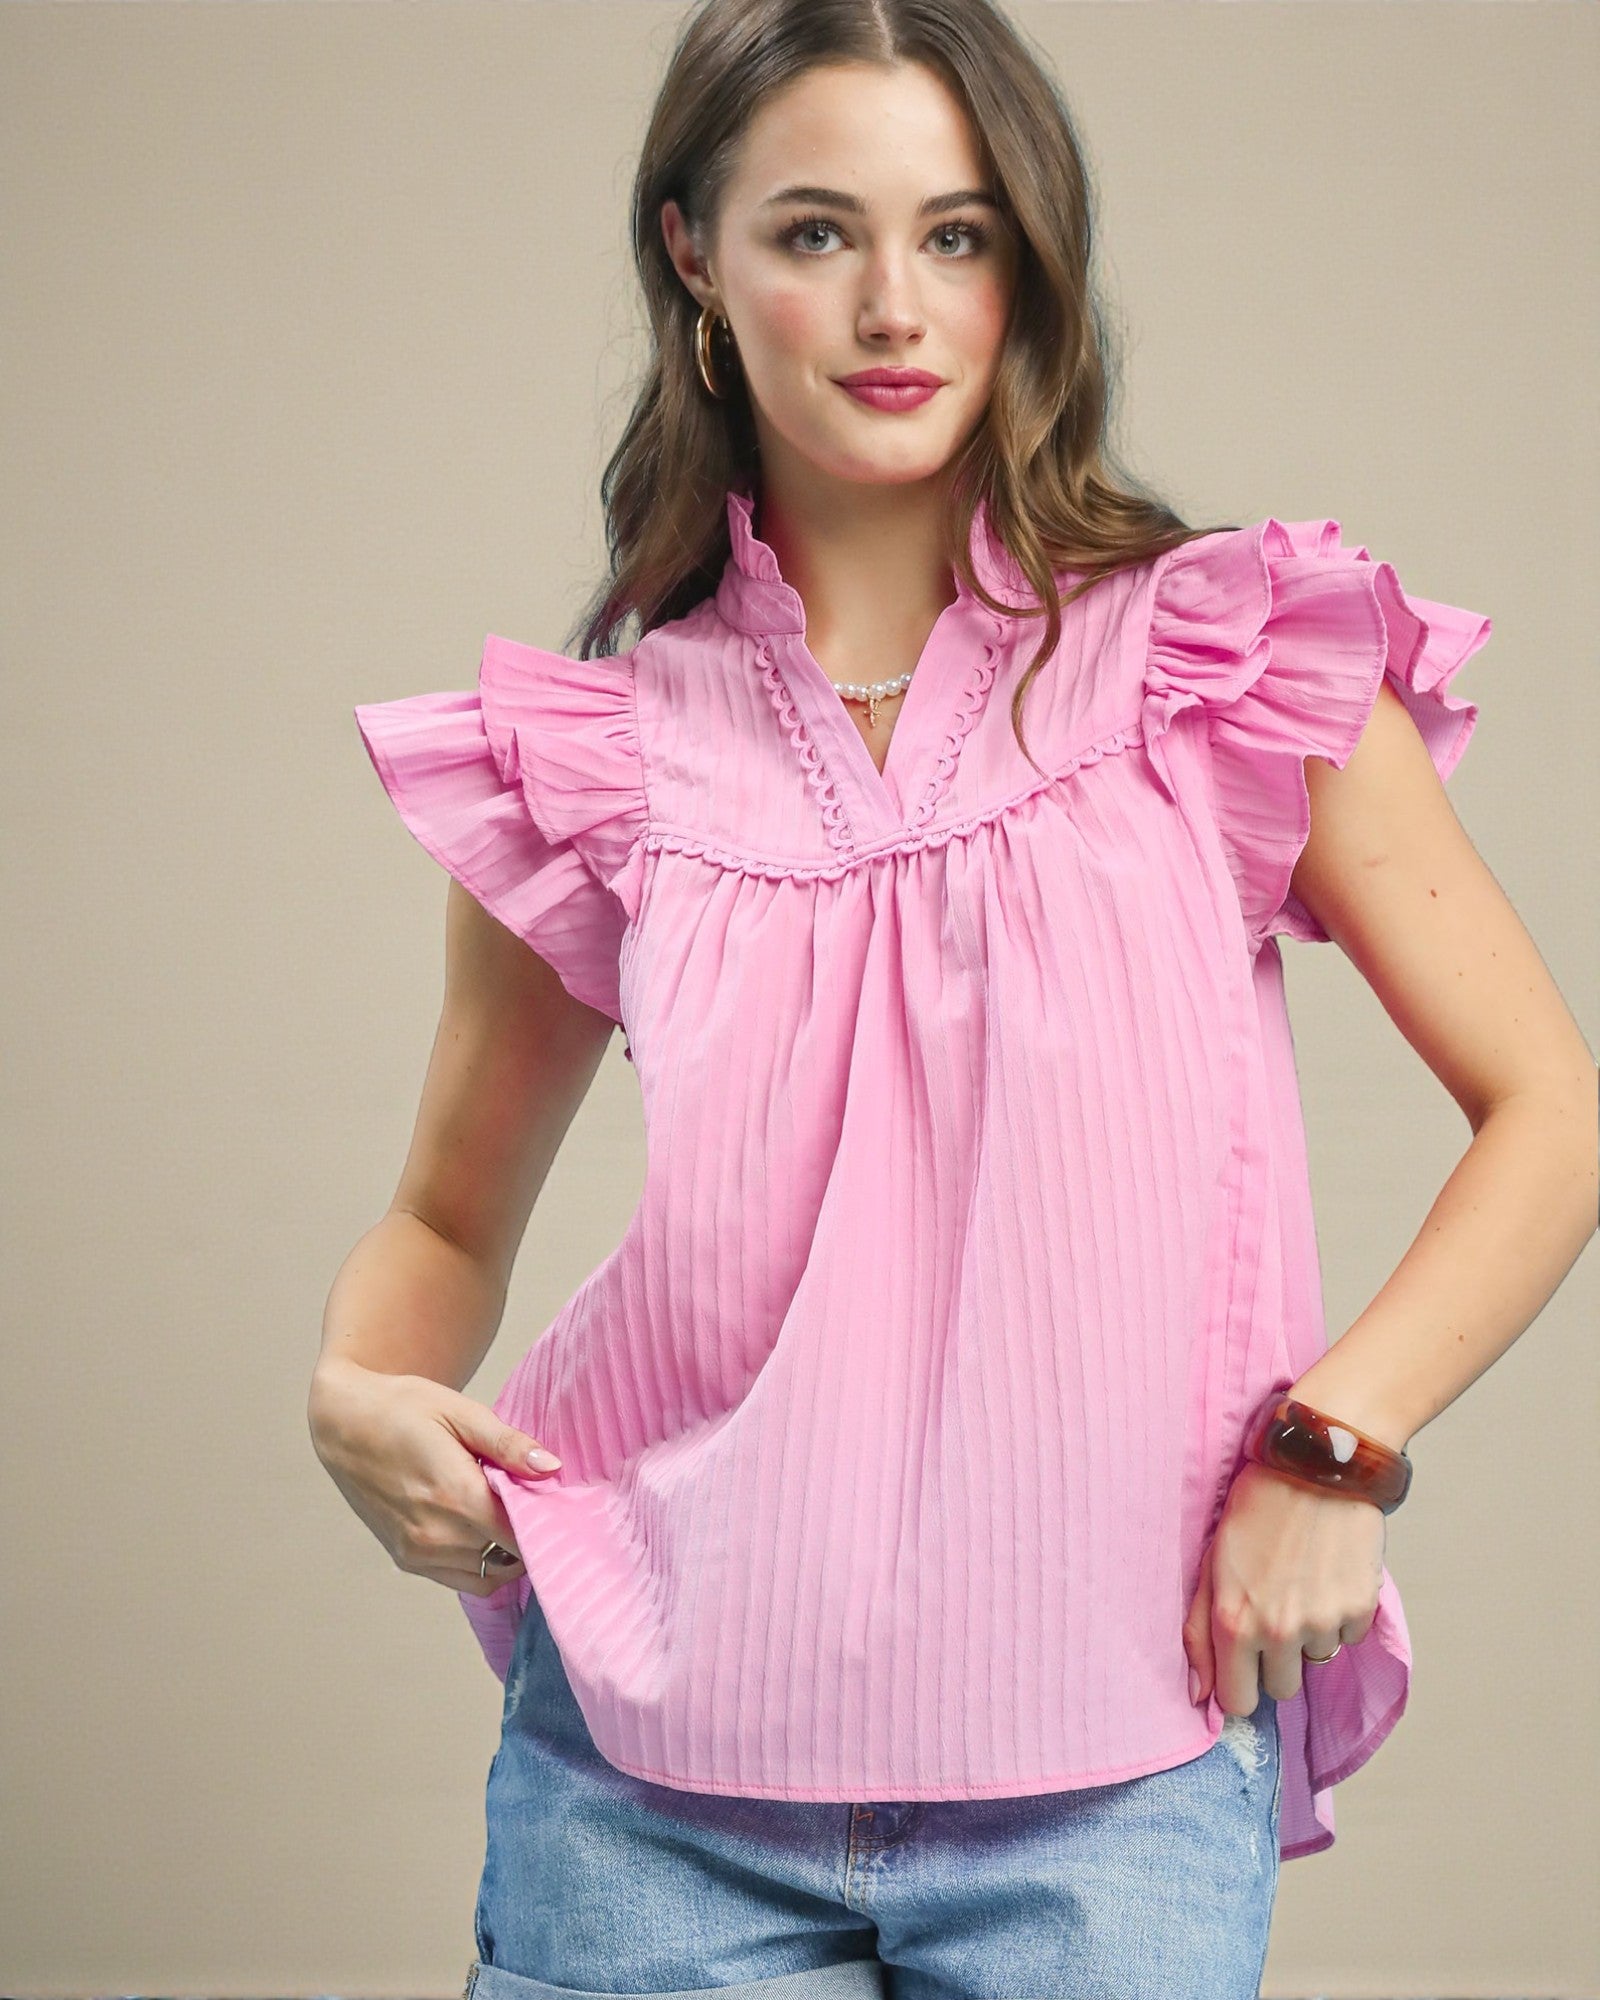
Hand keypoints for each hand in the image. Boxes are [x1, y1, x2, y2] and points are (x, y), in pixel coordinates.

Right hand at [307, 1359, 560, 1596]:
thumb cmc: (403, 1408)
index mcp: (455, 1496)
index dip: (546, 1521)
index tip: (556, 1502)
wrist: (344, 1422)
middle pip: (510, 1555)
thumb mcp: (461, 1412)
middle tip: (532, 1500)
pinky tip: (482, 1528)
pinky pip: (461, 1578)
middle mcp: (436, 1535)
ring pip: (489, 1575)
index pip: (523, 1533)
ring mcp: (418, 1553)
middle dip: (529, 1533)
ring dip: (506, 1553)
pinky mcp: (406, 1560)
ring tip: (504, 1512)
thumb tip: (552, 1469)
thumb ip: (508, 1445)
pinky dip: (480, 1562)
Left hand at [1182, 1462, 1384, 1714]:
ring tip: (1301, 1581)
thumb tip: (1200, 1696)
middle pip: (1281, 1690)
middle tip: (1273, 1613)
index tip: (1243, 1662)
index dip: (1239, 1684)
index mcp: (1234, 1622)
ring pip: (1316, 1660)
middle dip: (1276, 1661)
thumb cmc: (1255, 1507)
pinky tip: (1327, 1574)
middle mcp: (1279, 1631)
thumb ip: (1199, 1632)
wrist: (1314, 1464)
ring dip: (1310, 1633)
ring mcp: (1323, 1623)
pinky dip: (1340, 1615)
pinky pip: (1348, 1636)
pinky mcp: (1361, 1609)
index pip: (1238, 1702)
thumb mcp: (1210, 1562)